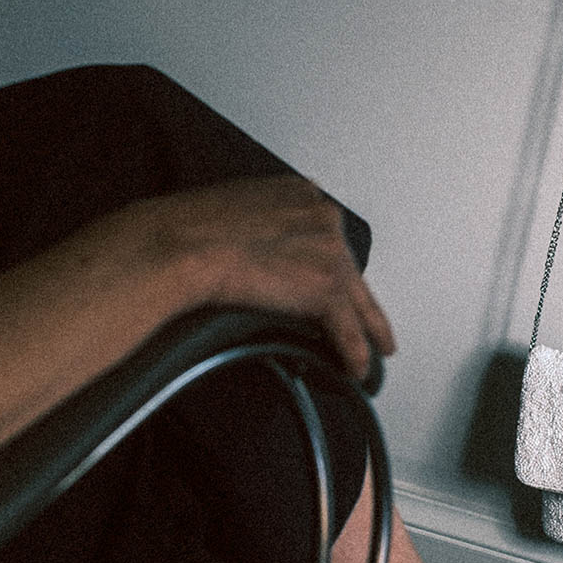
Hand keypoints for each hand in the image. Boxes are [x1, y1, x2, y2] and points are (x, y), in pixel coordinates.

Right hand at [143, 176, 395, 379]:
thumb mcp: (234, 205)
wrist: (185, 243)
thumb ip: (258, 221)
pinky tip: (356, 369)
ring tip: (376, 351)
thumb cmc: (191, 228)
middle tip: (369, 321)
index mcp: (301, 194)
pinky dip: (355, 353)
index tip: (332, 277)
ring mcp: (329, 252)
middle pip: (350, 267)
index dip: (331, 263)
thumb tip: (253, 246)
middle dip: (358, 298)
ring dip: (370, 331)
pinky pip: (349, 328)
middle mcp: (322, 217)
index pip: (328, 235)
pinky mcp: (326, 287)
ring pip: (359, 299)